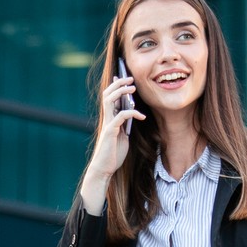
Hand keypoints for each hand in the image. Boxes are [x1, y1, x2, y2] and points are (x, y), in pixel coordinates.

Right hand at [80, 72, 144, 212]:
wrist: (104, 169)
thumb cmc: (113, 154)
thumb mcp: (123, 136)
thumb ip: (125, 125)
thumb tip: (133, 115)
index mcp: (109, 118)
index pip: (110, 97)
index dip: (116, 85)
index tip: (125, 77)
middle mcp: (106, 118)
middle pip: (108, 93)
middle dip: (119, 83)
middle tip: (131, 79)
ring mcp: (107, 124)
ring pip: (110, 100)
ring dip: (121, 92)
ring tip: (133, 88)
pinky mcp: (110, 131)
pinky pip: (121, 116)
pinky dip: (132, 113)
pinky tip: (142, 116)